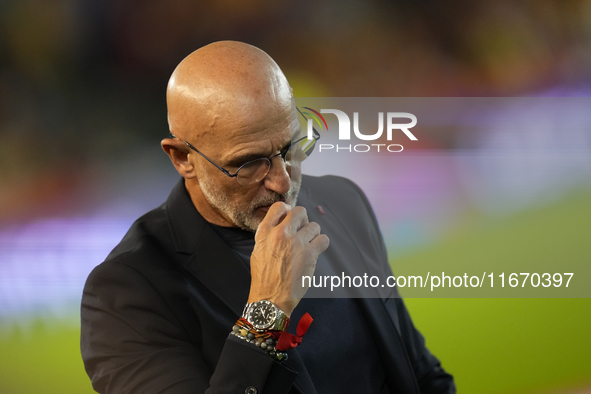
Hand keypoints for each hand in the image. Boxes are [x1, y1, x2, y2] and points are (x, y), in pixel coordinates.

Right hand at [248, 202, 329, 316]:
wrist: (269, 299)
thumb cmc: (264, 277)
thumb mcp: (258, 250)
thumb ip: (268, 233)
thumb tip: (282, 220)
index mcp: (265, 232)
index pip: (279, 206)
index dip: (288, 211)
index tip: (290, 220)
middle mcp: (280, 234)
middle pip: (300, 211)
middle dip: (303, 220)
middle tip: (302, 232)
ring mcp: (295, 243)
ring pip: (314, 225)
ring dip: (313, 235)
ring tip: (308, 246)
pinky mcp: (309, 254)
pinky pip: (324, 239)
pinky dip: (322, 244)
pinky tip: (315, 252)